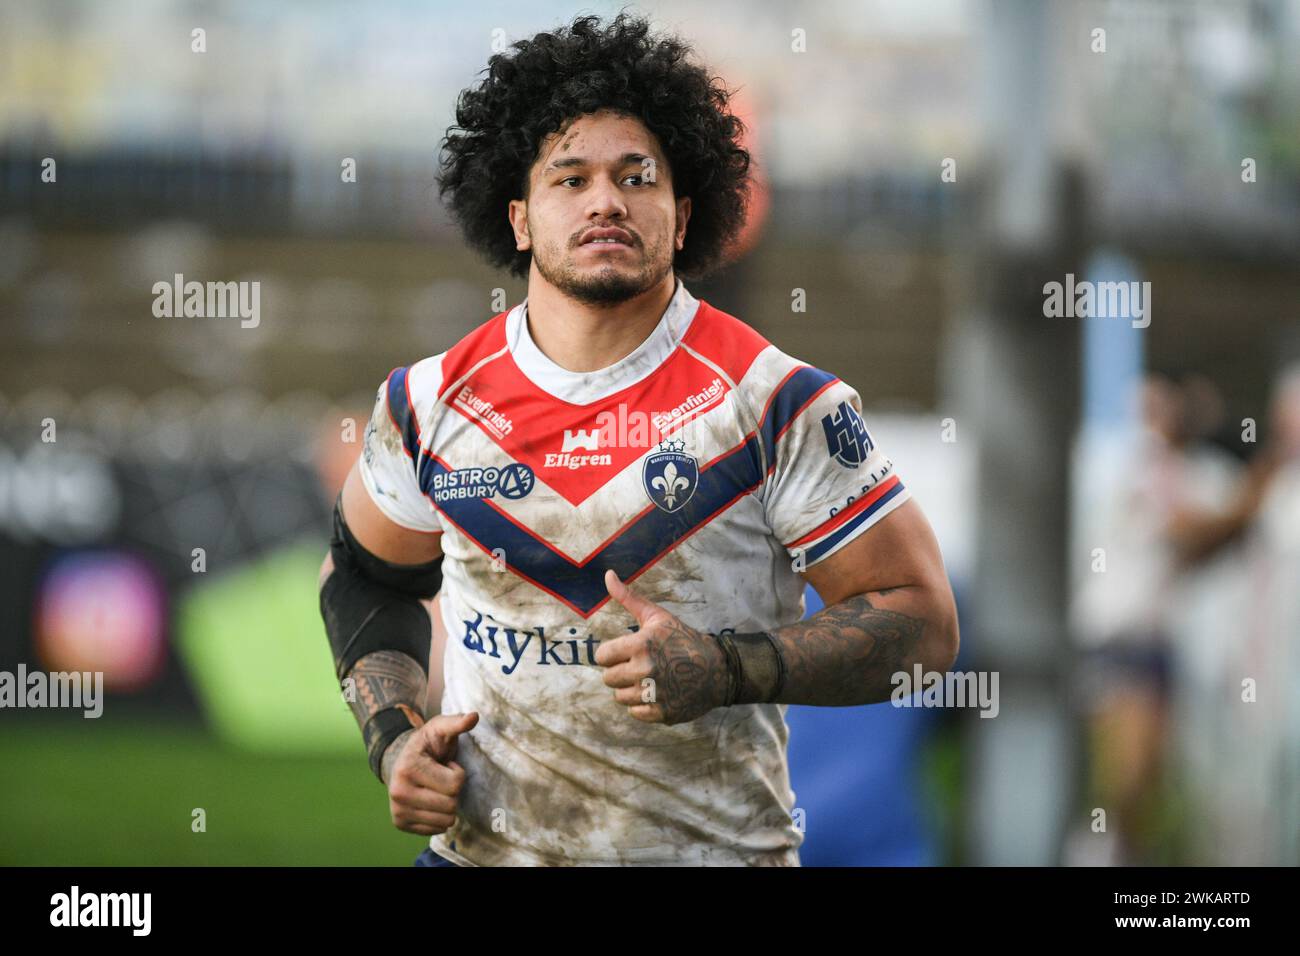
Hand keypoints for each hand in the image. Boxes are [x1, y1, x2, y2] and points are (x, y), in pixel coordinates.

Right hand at [382, 711, 477, 835]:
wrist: (402, 761)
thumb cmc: (428, 744)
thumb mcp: (441, 729)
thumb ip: (457, 723)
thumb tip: (474, 716)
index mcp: (409, 768)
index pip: (455, 785)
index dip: (457, 773)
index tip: (445, 765)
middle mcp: (398, 792)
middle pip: (450, 806)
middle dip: (453, 791)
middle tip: (440, 778)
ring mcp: (397, 810)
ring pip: (445, 822)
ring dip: (447, 806)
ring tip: (435, 789)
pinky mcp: (400, 823)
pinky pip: (436, 830)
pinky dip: (438, 818)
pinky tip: (429, 801)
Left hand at [596, 570, 729, 724]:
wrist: (716, 669)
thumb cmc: (683, 639)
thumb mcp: (657, 616)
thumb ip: (628, 597)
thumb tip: (607, 575)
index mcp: (641, 644)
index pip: (602, 656)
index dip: (612, 654)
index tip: (626, 652)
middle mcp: (645, 670)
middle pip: (608, 678)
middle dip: (620, 672)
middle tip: (640, 666)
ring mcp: (654, 693)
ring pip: (620, 697)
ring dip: (630, 690)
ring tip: (649, 679)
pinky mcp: (662, 713)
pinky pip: (634, 712)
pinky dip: (643, 706)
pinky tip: (657, 693)